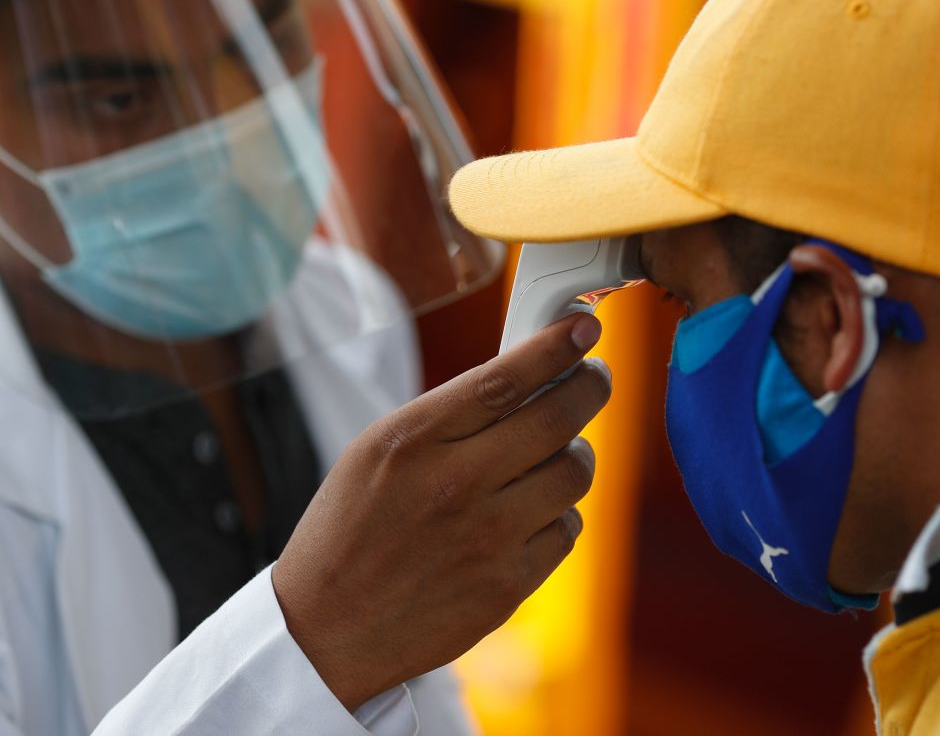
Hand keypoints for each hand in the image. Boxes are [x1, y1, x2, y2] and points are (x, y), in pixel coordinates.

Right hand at [272, 314, 610, 709]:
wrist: (326, 631)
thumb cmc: (350, 530)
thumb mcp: (375, 450)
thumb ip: (448, 413)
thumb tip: (526, 376)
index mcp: (412, 441)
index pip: (505, 378)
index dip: (556, 346)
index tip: (585, 328)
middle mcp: (455, 485)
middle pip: (558, 420)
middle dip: (590, 387)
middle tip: (593, 378)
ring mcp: (487, 539)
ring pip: (574, 474)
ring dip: (576, 454)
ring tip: (557, 451)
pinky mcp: (508, 585)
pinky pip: (567, 529)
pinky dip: (558, 513)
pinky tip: (531, 512)